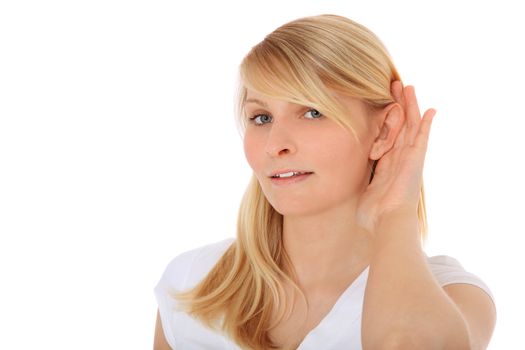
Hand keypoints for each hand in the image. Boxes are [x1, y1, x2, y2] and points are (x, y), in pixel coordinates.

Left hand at [355, 81, 435, 233]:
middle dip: (398, 105)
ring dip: (410, 106)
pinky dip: (426, 124)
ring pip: (411, 126)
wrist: (387, 222)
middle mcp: (400, 159)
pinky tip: (430, 109)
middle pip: (401, 125)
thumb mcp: (361, 191)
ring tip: (408, 87)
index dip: (385, 119)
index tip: (379, 104)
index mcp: (387, 165)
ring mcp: (410, 159)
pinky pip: (422, 138)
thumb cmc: (374, 214)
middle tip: (393, 85)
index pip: (387, 136)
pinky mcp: (417, 161)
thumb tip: (338, 181)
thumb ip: (356, 181)